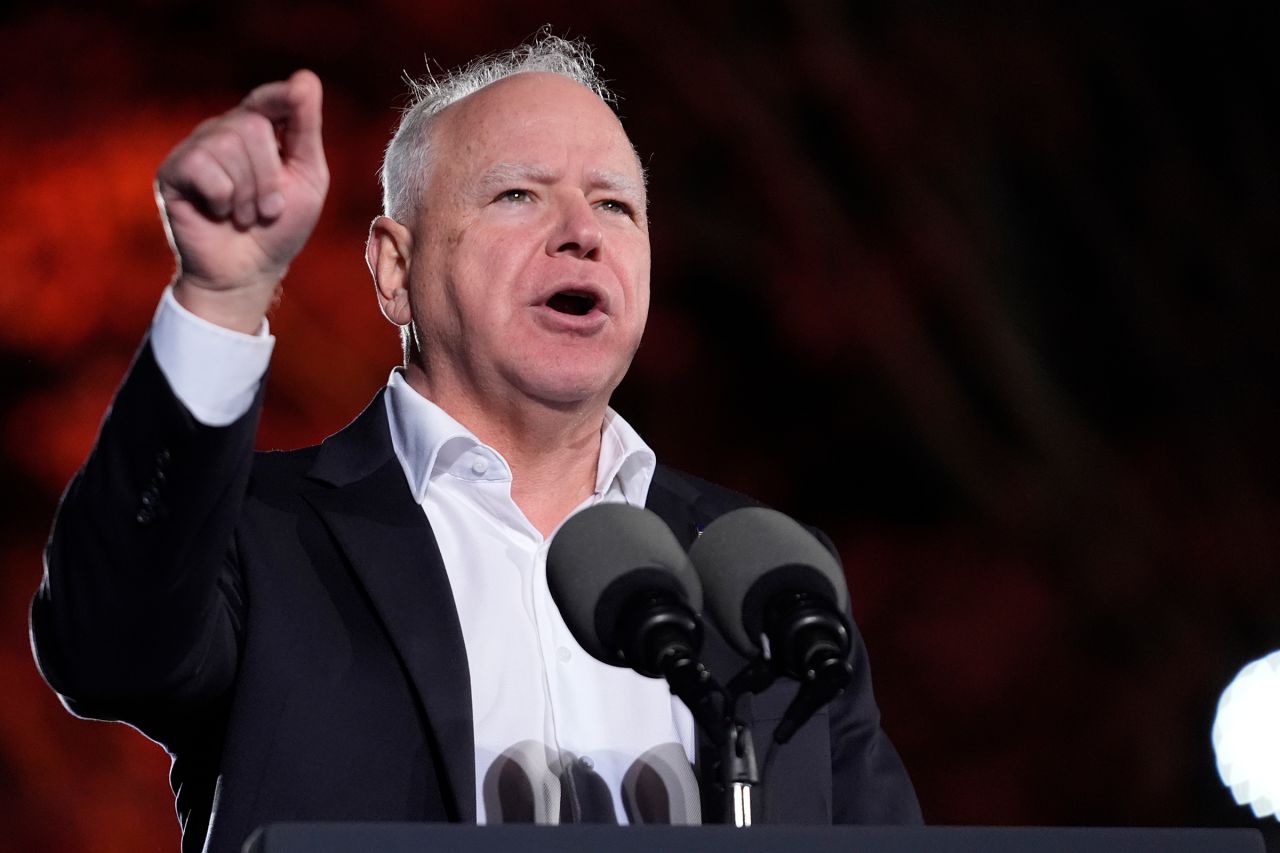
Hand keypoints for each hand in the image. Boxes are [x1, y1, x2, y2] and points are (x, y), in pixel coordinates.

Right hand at [156, 70, 328, 331]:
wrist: (247, 273)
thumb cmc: (280, 228)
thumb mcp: (306, 177)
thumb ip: (305, 129)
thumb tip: (305, 77)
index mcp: (257, 130)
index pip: (268, 99)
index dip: (282, 96)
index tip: (298, 94)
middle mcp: (223, 132)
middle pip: (253, 126)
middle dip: (271, 178)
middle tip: (268, 211)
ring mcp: (195, 150)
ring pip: (229, 146)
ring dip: (249, 195)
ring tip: (244, 216)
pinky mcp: (173, 172)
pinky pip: (205, 168)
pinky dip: (222, 199)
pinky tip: (218, 214)